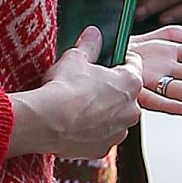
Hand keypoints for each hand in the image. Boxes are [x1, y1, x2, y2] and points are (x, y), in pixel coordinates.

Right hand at [7, 26, 140, 158]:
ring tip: (80, 106)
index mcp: (130, 83)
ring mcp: (119, 132)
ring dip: (104, 112)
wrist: (47, 121)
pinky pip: (102, 136)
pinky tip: (75, 124)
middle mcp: (132, 110)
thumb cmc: (64, 88)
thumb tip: (93, 33)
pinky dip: (92, 131)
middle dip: (111, 89)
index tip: (109, 60)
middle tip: (89, 83)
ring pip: (116, 118)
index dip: (120, 59)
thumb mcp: (75, 58)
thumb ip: (89, 44)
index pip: (134, 64)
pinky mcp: (104, 149)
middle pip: (126, 94)